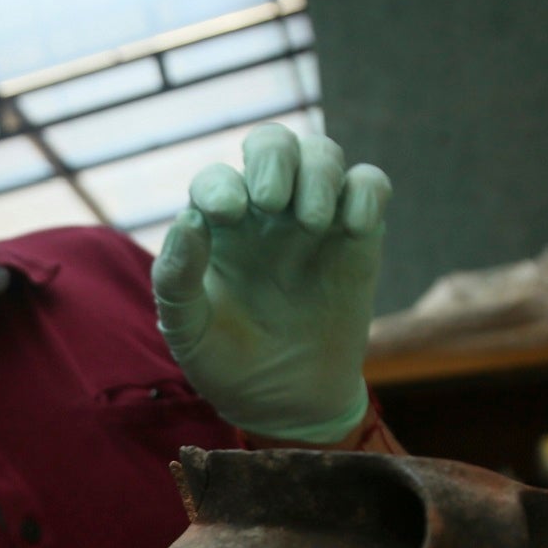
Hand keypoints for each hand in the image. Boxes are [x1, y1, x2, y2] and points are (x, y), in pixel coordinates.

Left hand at [152, 124, 392, 444]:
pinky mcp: (358, 237)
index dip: (219, 186)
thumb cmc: (227, 363)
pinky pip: (370, 185)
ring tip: (309, 223)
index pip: (216, 180)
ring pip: (322, 155)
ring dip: (317, 174)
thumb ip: (177, 278)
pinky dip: (366, 191)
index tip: (226, 214)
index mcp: (218, 227)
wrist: (287, 402)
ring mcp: (315, 219)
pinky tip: (353, 226)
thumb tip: (188, 222)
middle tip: (270, 201)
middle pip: (273, 144)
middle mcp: (266, 213)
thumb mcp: (188, 331)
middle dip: (272, 159)